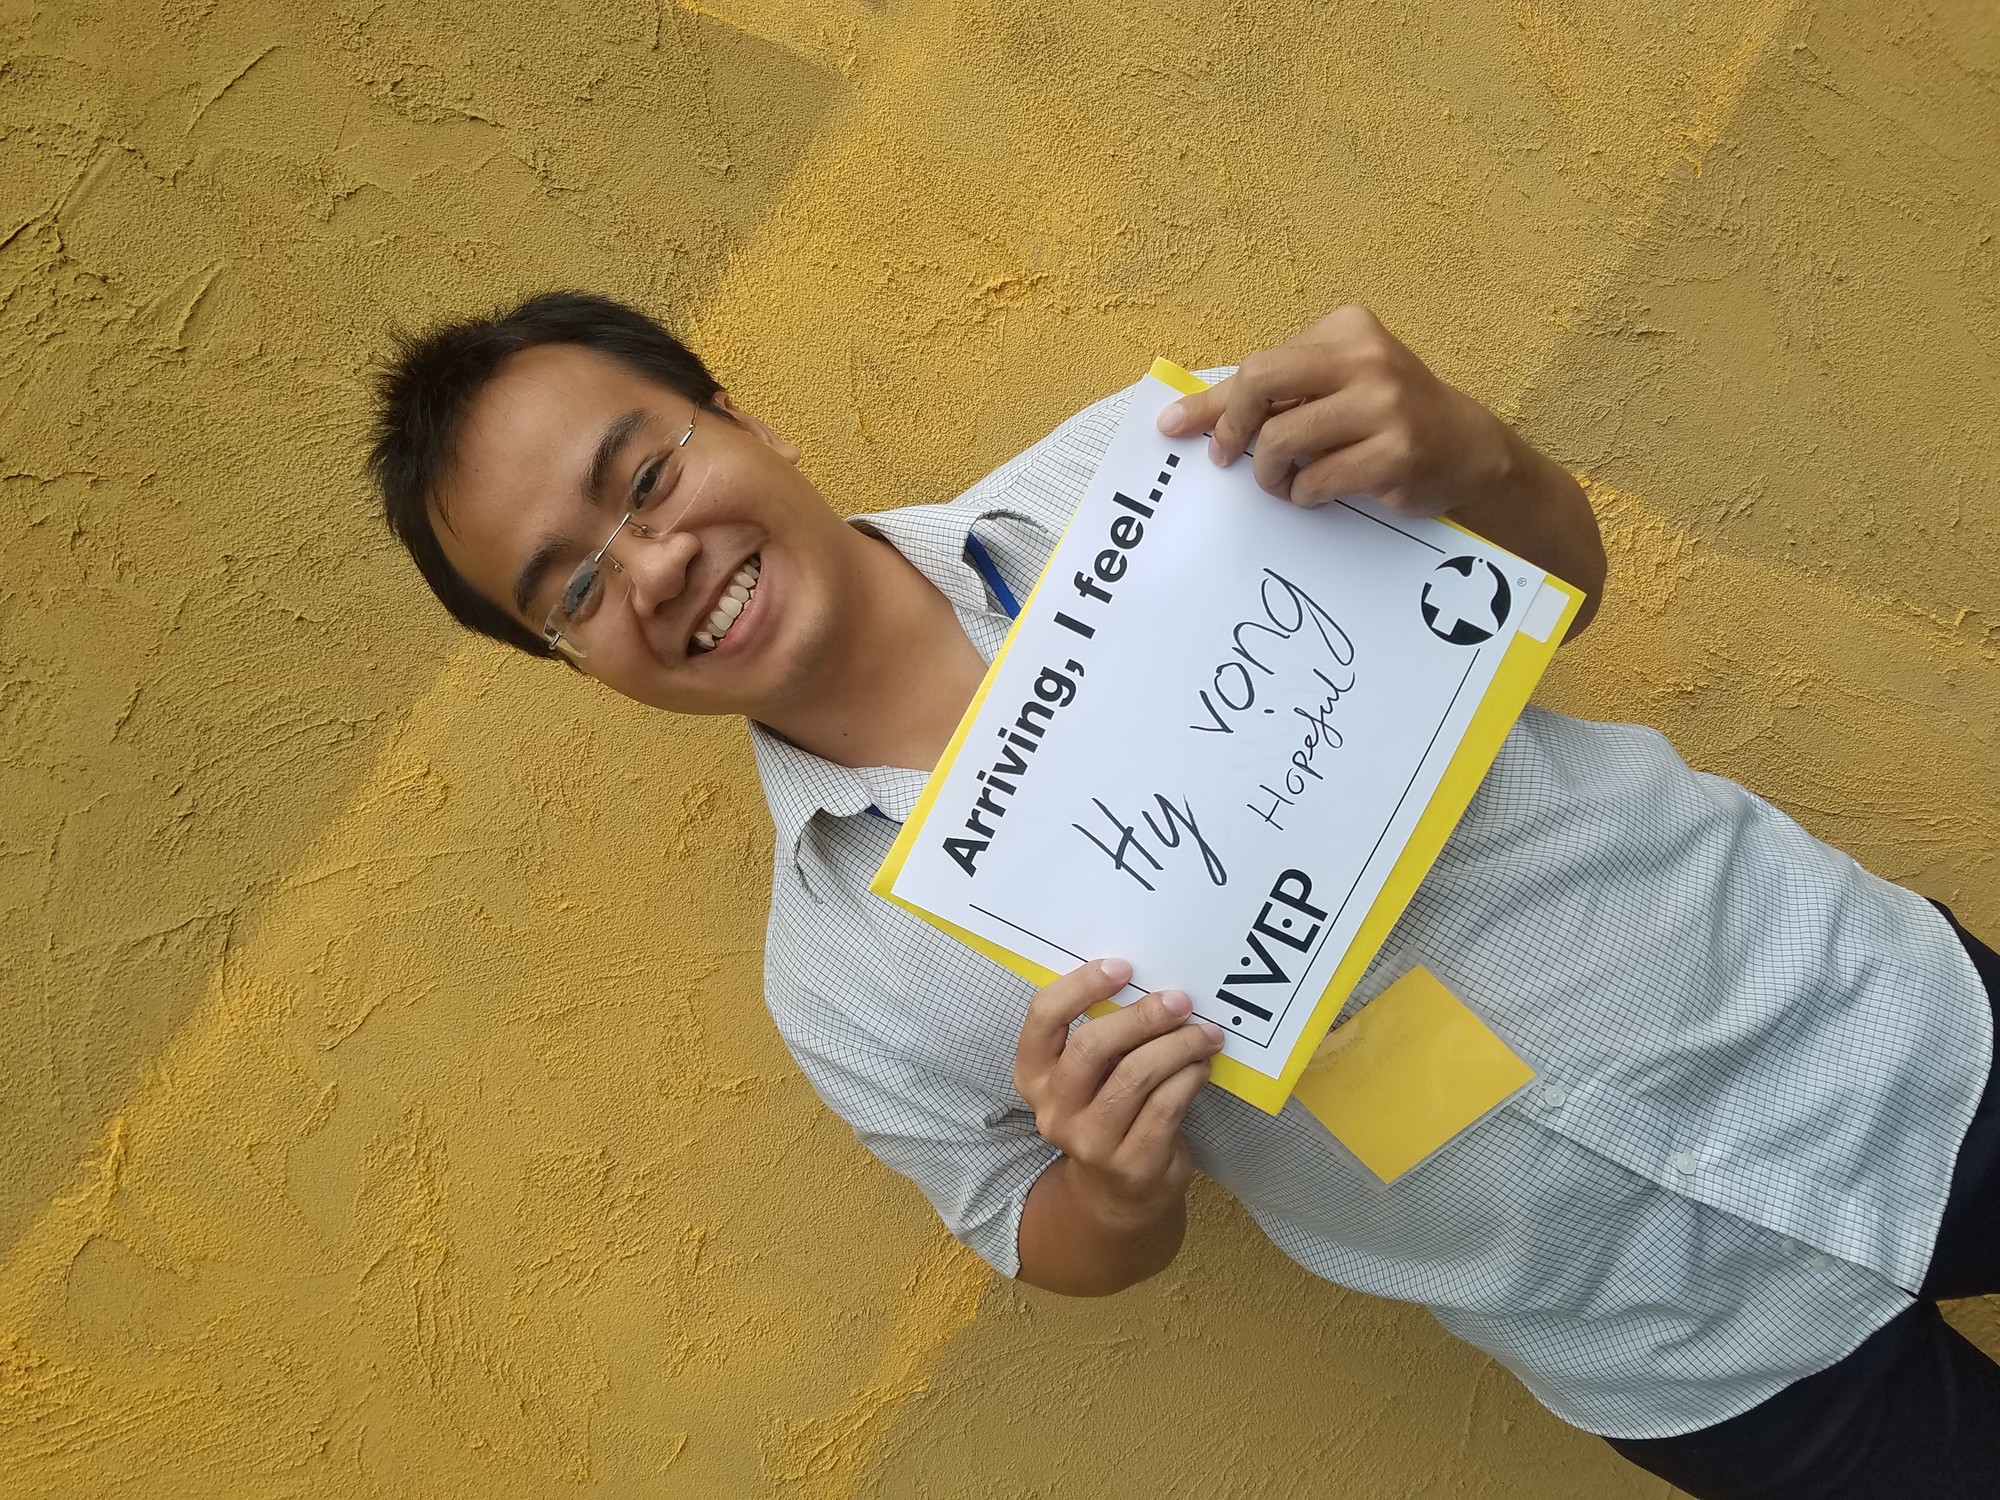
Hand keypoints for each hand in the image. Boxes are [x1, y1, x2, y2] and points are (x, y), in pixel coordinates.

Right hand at [1014, 958, 1224, 1230]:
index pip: (1043, 1018)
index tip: (1123, 967)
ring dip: (1177, 1045)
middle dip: (1141, 1017)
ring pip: (1135, 1075)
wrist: (1116, 1194)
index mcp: (1034, 1075)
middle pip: (1091, 1047)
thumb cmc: (1107, 1111)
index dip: (1081, 986)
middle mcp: (1054, 1109)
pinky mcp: (1132, 1163)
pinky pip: (1165, 1106)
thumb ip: (1104, 1035)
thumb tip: (1152, 982)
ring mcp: (1090, 1141)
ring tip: (1205, 1033)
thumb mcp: (1089, 1076)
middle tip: (1179, 1000)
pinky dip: (1189, 1078)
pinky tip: (1201, 1066)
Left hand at [1158, 304, 1516, 518]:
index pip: (1259, 364)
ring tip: (1284, 482)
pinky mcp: (1394, 453)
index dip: (1216, 405)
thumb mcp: (1331, 387)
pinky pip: (1315, 480)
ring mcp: (1384, 404)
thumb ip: (1269, 395)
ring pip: (1282, 439)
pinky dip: (1303, 494)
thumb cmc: (1385, 417)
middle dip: (1233, 427)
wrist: (1466, 447)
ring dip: (1271, 474)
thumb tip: (1182, 416)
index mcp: (1346, 328)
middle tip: (1231, 459)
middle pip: (1260, 382)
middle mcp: (1365, 357)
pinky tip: (1318, 491)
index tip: (1177, 429)